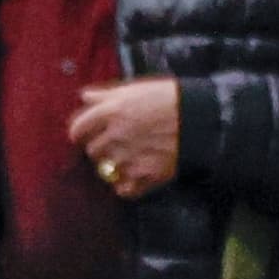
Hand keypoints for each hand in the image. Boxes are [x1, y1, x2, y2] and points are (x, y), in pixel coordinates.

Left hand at [66, 79, 180, 199]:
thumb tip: (85, 97)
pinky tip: (133, 176)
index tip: (81, 135)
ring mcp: (129, 157)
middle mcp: (116, 136)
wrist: (200, 118)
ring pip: (106, 170)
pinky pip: (123, 189)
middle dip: (99, 147)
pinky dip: (126, 185)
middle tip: (113, 144)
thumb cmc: (169, 99)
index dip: (79, 132)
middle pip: (92, 150)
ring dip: (113, 165)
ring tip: (128, 157)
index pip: (78, 127)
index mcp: (111, 112)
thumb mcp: (135, 88)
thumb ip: (106, 95)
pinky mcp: (145, 175)